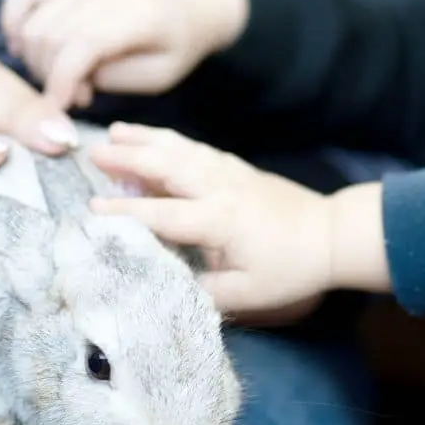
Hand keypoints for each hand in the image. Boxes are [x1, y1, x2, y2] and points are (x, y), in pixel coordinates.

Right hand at [0, 0, 248, 110]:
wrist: (190, 0)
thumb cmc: (176, 44)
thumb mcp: (156, 75)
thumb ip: (111, 78)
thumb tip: (67, 82)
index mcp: (135, 14)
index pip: (79, 47)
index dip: (60, 84)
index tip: (57, 112)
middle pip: (49, 36)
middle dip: (51, 76)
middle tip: (77, 94)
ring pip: (32, 20)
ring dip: (36, 57)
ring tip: (63, 75)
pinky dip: (14, 20)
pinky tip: (25, 45)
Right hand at [87, 123, 390, 324]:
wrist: (332, 235)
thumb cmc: (289, 269)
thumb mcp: (246, 294)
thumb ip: (202, 293)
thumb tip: (164, 288)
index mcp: (218, 220)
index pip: (162, 214)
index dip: (125, 212)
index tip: (91, 209)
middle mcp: (218, 189)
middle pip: (166, 167)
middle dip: (127, 158)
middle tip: (92, 153)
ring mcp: (228, 173)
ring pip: (180, 149)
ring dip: (145, 139)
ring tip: (114, 130)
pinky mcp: (236, 167)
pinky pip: (196, 148)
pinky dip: (170, 140)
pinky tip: (153, 137)